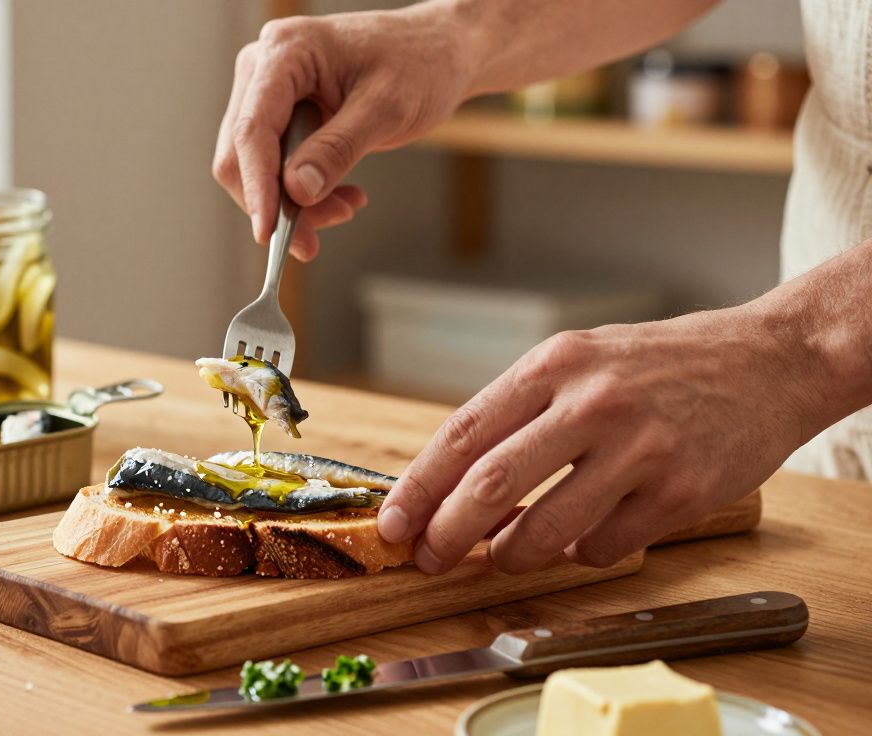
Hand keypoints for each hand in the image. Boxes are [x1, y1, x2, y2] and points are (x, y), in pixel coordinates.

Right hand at [213, 5, 473, 260]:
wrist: (438, 51)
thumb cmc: (419, 63)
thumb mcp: (386, 108)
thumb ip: (338, 149)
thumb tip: (297, 191)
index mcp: (285, 51)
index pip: (253, 128)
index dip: (257, 185)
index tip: (269, 232)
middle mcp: (265, 67)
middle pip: (243, 151)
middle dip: (276, 201)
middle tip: (313, 240)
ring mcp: (269, 90)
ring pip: (256, 164)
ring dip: (292, 200)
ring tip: (344, 208)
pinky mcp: (282, 113)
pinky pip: (275, 162)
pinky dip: (302, 189)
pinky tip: (340, 195)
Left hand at [376, 304, 827, 573]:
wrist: (773, 359)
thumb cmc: (662, 365)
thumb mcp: (581, 360)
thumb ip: (521, 413)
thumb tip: (452, 481)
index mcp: (555, 364)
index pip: (463, 433)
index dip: (418, 487)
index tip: (394, 523)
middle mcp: (593, 402)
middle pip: (491, 486)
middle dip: (448, 534)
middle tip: (430, 559)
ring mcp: (641, 448)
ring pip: (545, 530)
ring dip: (511, 556)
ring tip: (504, 555)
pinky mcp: (683, 491)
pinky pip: (604, 548)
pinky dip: (581, 555)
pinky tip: (585, 537)